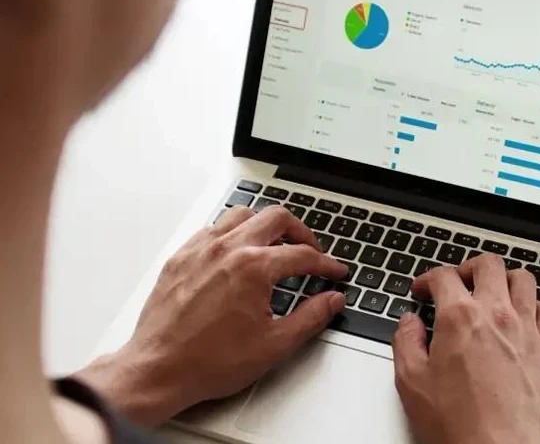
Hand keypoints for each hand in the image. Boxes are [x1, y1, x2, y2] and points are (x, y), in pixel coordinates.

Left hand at [75, 205, 347, 425]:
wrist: (158, 370)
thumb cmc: (209, 361)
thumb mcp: (274, 345)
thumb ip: (311, 317)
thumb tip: (332, 300)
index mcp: (254, 268)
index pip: (303, 254)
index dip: (326, 263)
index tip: (334, 271)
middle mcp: (228, 249)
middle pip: (276, 218)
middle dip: (301, 232)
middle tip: (310, 250)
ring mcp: (201, 249)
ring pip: (242, 214)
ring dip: (264, 225)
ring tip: (274, 243)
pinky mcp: (180, 257)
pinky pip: (211, 229)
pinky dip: (231, 234)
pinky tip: (235, 252)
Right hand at [392, 254, 539, 443]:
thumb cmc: (461, 427)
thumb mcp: (412, 384)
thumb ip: (406, 343)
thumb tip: (408, 324)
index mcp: (460, 317)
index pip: (444, 277)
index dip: (427, 278)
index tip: (423, 290)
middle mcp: (497, 315)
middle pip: (488, 265)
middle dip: (468, 268)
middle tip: (457, 283)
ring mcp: (527, 330)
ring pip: (523, 279)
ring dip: (505, 279)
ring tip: (492, 292)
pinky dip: (535, 306)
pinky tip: (524, 317)